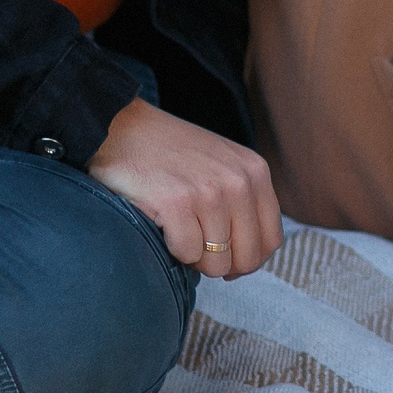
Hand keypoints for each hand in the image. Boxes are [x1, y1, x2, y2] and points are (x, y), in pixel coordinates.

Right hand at [87, 97, 282, 279]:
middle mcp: (239, 181)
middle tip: (197, 244)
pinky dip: (172, 249)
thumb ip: (244, 203)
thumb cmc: (170, 154)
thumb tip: (248, 261)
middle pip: (247, 259)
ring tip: (177, 227)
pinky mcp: (177, 203)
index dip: (248, 259)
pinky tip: (162, 224)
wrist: (122, 128)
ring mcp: (209, 192)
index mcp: (256, 172)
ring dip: (193, 256)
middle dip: (221, 264)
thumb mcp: (222, 166)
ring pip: (216, 263)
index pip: (270, 240)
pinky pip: (187, 255)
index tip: (225, 256)